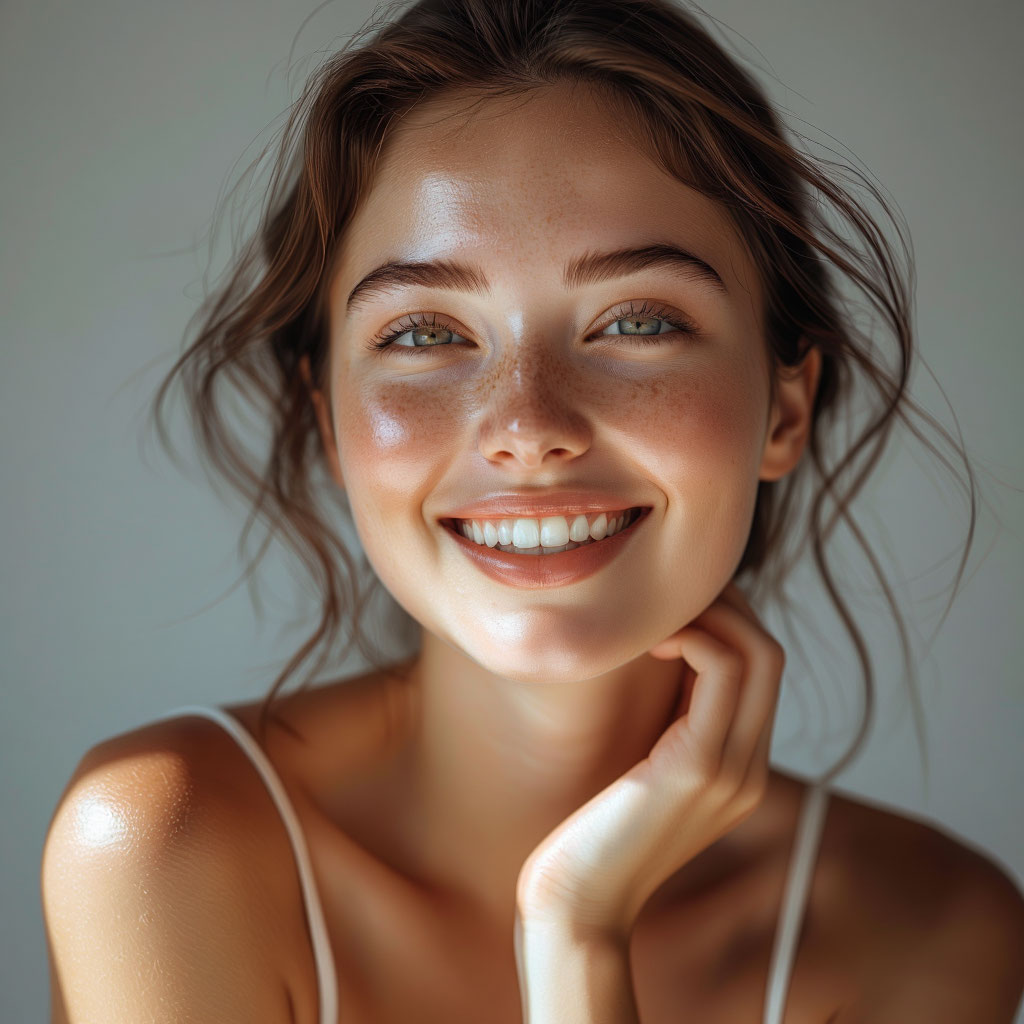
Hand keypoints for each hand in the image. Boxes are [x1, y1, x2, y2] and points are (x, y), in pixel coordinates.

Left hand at [514, 581, 784, 937]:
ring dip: (709, 614)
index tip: (672, 606)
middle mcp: (748, 767)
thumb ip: (663, 728)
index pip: (760, 669)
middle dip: (723, 607)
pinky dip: (692, 636)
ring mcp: (732, 769)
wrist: (578, 904)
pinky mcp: (700, 767)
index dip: (725, 621)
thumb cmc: (593, 833)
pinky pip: (723, 670)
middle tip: (667, 597)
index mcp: (738, 767)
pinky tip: (647, 641)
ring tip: (654, 617)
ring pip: (757, 653)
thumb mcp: (640, 770)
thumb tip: (652, 661)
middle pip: (768, 652)